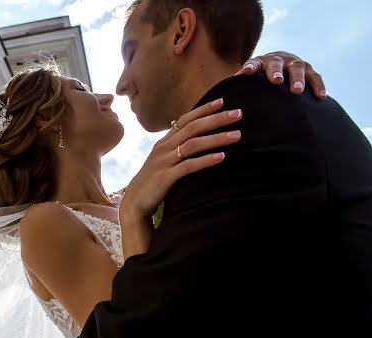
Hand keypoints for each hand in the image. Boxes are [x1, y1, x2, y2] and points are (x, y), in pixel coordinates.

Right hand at [120, 99, 242, 220]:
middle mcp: (163, 148)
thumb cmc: (151, 183)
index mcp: (163, 143)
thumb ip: (173, 148)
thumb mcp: (161, 161)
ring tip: (237, 135)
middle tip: (238, 114)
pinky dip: (206, 160)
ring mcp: (164, 162)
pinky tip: (222, 157)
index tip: (222, 101)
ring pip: (193, 144)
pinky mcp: (166, 177)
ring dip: (216, 138)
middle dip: (216, 119)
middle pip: (192, 128)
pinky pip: (189, 166)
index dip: (203, 109)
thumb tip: (186, 136)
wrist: (133, 203)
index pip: (184, 120)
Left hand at [237, 51, 326, 97]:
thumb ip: (237, 88)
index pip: (254, 62)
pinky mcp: (309, 71)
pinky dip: (318, 86)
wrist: (280, 71)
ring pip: (298, 68)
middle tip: (275, 81)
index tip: (246, 71)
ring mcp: (295, 64)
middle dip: (276, 71)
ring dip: (298, 79)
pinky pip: (316, 77)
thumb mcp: (248, 83)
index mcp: (261, 62)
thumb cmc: (259, 82)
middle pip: (277, 63)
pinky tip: (320, 97)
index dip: (250, 66)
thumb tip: (221, 100)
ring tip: (297, 91)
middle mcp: (278, 60)